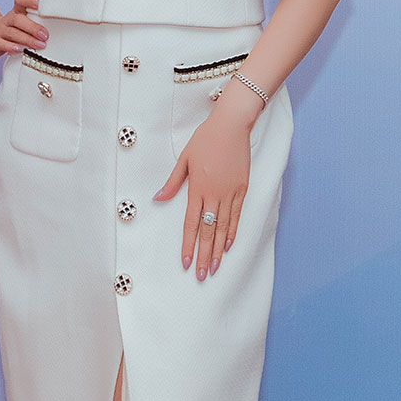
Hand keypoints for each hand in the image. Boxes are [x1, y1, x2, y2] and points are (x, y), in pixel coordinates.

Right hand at [0, 0, 47, 59]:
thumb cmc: (12, 29)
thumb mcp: (22, 21)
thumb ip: (36, 20)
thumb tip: (59, 24)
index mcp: (16, 11)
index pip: (20, 0)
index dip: (29, 0)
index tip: (40, 3)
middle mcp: (8, 19)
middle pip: (18, 19)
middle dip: (33, 27)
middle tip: (45, 35)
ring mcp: (0, 30)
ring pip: (12, 33)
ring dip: (27, 39)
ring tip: (40, 45)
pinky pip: (2, 44)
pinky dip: (12, 47)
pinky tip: (21, 50)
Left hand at [154, 90, 255, 279]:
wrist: (232, 126)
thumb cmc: (206, 139)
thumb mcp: (185, 159)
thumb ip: (173, 182)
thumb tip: (158, 198)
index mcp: (198, 188)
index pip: (191, 223)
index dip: (188, 245)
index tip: (186, 262)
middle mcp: (215, 194)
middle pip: (208, 231)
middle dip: (204, 255)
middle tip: (202, 275)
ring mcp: (230, 193)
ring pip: (223, 227)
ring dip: (218, 249)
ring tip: (216, 267)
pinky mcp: (242, 189)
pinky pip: (237, 215)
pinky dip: (232, 231)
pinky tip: (229, 245)